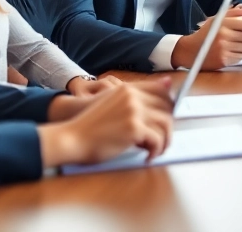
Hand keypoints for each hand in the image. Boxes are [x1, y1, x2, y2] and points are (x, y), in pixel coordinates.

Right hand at [38, 78, 174, 167]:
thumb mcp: (111, 103)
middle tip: (160, 139)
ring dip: (165, 140)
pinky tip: (148, 156)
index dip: (169, 106)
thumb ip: (134, 98)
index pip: (161, 91)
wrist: (72, 138)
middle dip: (167, 126)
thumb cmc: (91, 125)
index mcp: (127, 89)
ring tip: (156, 150)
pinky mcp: (134, 128)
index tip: (166, 119)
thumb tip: (165, 85)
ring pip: (166, 123)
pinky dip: (156, 150)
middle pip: (167, 107)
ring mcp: (134, 111)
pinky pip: (157, 139)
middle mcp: (132, 96)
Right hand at [171, 11, 241, 69]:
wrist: (190, 51)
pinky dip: (239, 54)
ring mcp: (223, 49)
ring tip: (238, 44)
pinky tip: (232, 51)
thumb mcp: (216, 19)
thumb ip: (233, 13)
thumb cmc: (205, 34)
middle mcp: (223, 36)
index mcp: (223, 24)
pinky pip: (240, 57)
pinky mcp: (223, 60)